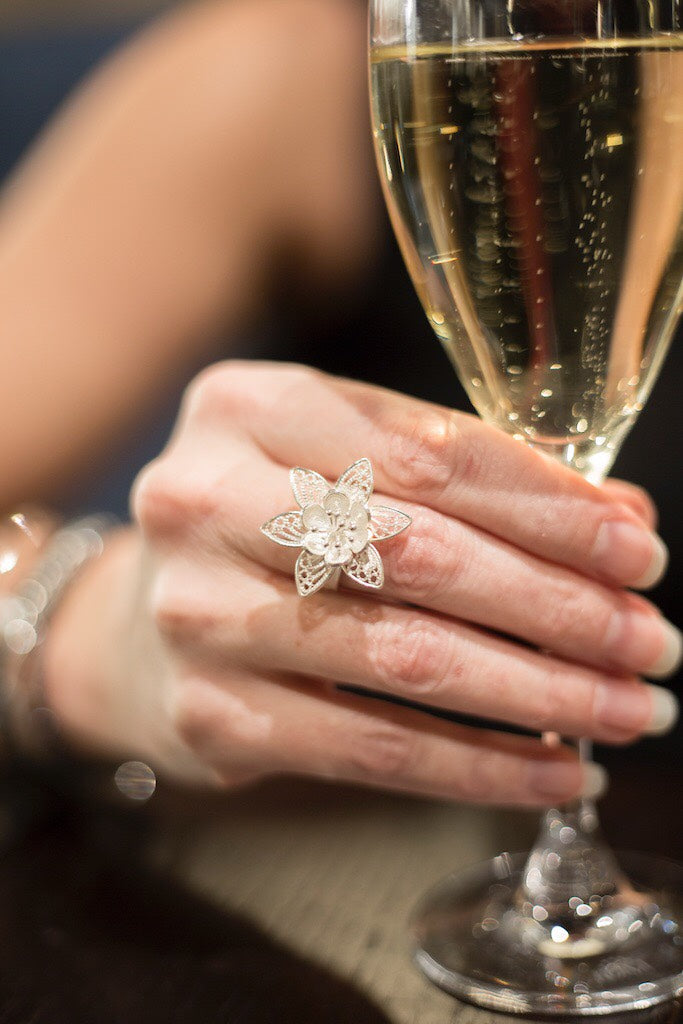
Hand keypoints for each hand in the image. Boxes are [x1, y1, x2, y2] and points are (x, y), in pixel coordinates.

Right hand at [44, 362, 680, 804]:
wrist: (132, 620)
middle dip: (558, 603)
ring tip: (625, 709)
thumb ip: (463, 479)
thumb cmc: (261, 523)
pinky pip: (369, 750)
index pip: (427, 451)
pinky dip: (478, 768)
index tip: (638, 547)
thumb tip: (621, 522)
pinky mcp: (208, 712)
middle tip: (649, 640)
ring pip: (403, 656)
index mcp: (249, 406)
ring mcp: (198, 609)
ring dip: (539, 691)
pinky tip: (553, 772)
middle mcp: (207, 498)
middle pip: (419, 552)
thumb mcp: (339, 463)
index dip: (548, 504)